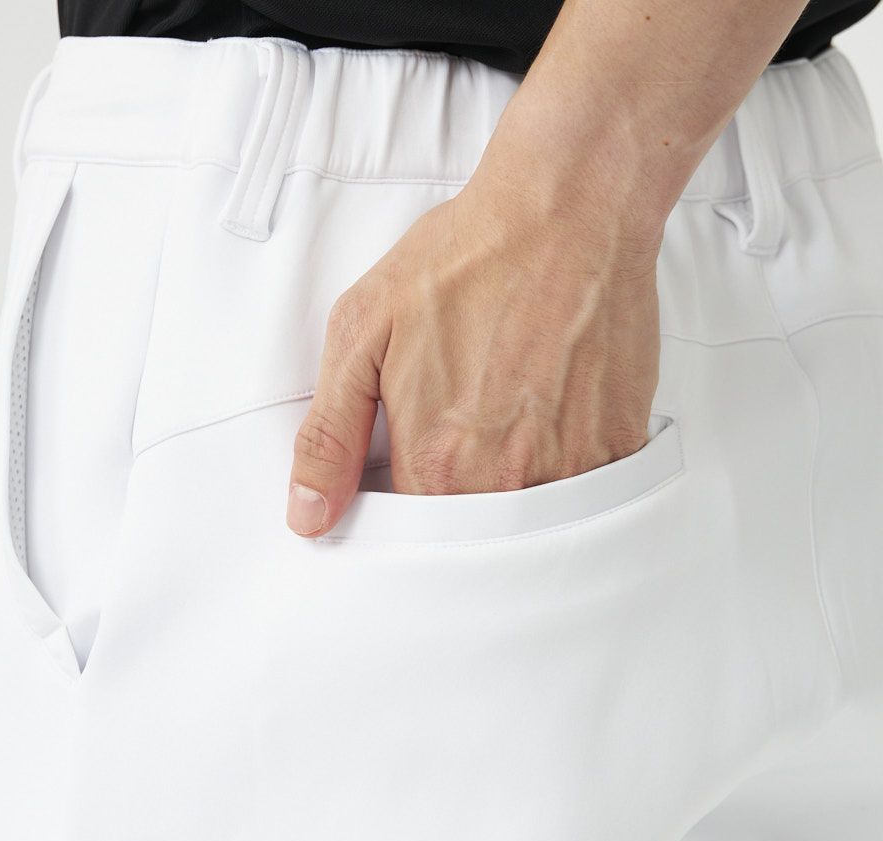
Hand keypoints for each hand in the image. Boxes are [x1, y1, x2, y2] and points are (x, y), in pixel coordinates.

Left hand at [284, 0, 811, 537]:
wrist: (567, 210)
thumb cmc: (466, 262)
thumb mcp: (363, 334)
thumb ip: (328, 437)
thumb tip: (307, 517)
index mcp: (438, 465)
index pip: (410, 543)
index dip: (403, 524)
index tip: (406, 484)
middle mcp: (508, 481)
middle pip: (473, 542)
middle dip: (458, 512)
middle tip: (463, 434)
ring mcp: (573, 468)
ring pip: (531, 525)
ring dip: (513, 492)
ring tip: (508, 418)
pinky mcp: (620, 446)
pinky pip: (586, 495)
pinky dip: (565, 471)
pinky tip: (550, 414)